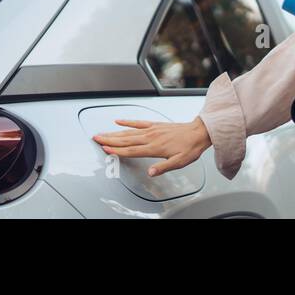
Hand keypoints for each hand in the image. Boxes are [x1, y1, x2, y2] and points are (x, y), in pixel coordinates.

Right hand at [91, 117, 211, 176]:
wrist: (198, 132)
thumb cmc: (189, 148)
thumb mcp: (179, 162)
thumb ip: (163, 167)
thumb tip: (151, 173)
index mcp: (154, 148)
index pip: (131, 151)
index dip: (117, 151)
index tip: (105, 150)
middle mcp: (150, 137)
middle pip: (125, 140)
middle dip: (109, 140)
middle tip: (96, 138)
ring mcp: (151, 130)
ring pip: (129, 131)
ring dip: (114, 132)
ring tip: (102, 133)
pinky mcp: (154, 124)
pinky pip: (138, 122)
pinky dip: (127, 122)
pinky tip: (118, 121)